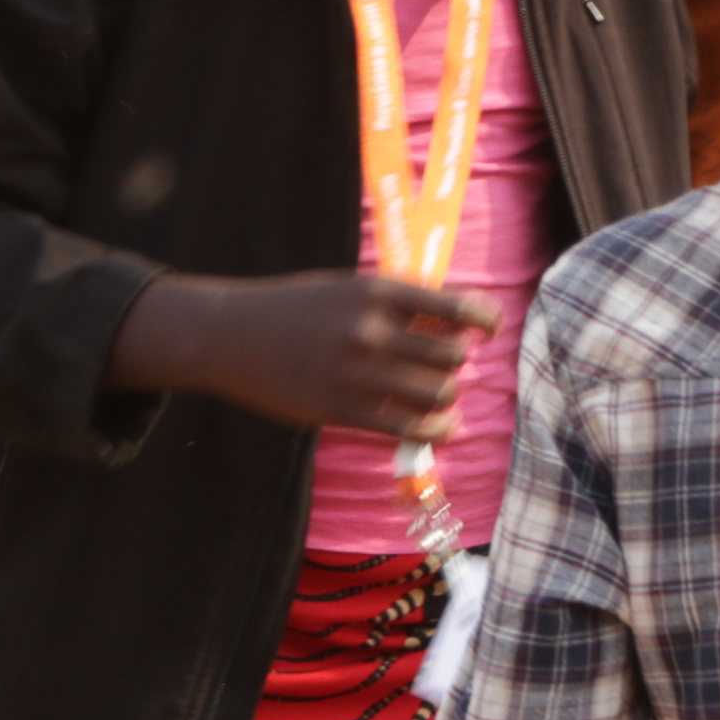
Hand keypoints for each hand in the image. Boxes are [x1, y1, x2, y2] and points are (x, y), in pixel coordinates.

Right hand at [117, 269, 483, 435]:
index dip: (484, 321)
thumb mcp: (346, 288)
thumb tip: (456, 322)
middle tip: (446, 367)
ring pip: (438, 393)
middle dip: (457, 365)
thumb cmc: (295, 308)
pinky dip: (436, 431)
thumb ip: (397, 302)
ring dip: (449, 399)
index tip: (489, 331)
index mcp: (376, 291)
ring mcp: (356, 372)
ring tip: (445, 400)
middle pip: (451, 356)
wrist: (230, 335)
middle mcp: (370, 330)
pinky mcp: (341, 410)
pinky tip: (442, 427)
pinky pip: (409, 428)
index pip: (454, 306)